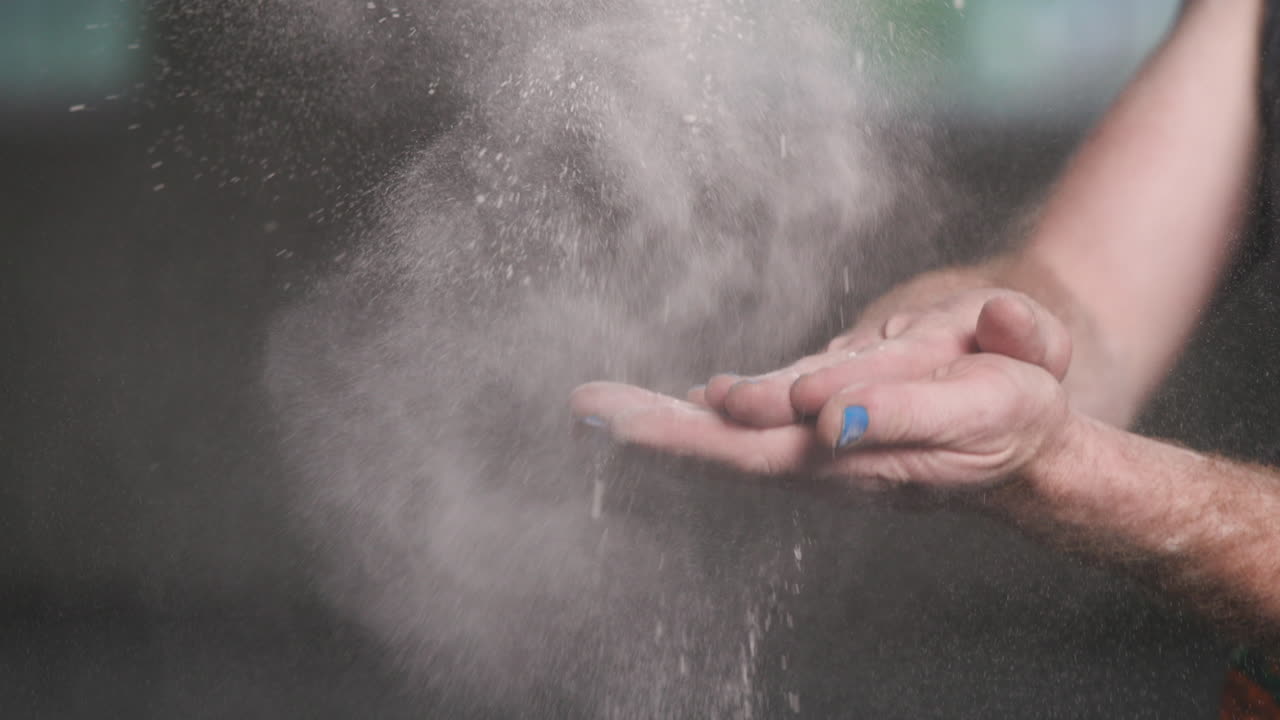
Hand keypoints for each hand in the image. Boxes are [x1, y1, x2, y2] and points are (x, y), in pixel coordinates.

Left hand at [571, 294, 1074, 490]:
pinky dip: (699, 414)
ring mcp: (812, 442)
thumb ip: (900, 412)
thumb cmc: (1005, 419)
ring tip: (597, 408)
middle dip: (647, 430)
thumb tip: (828, 416)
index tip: (618, 426)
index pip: (743, 449)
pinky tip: (672, 404)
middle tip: (582, 411)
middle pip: (716, 447)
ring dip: (660, 422)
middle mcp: (815, 456)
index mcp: (845, 456)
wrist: (1023, 441)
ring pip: (725, 434)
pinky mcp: (820, 419)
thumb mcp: (974, 406)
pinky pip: (748, 421)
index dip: (681, 436)